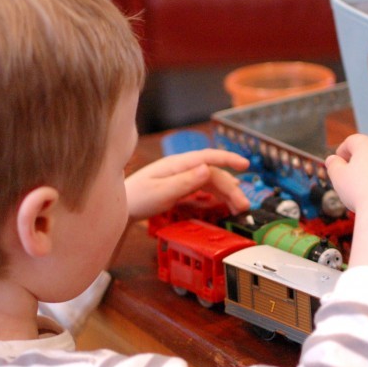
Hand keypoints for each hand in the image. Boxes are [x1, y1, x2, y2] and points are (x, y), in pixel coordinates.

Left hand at [125, 149, 250, 221]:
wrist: (123, 207)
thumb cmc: (137, 198)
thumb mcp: (161, 192)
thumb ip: (185, 181)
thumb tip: (208, 168)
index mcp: (178, 164)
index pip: (208, 157)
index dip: (228, 159)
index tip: (245, 165)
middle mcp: (183, 168)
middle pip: (214, 174)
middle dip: (231, 189)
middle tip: (244, 206)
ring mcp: (183, 178)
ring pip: (212, 183)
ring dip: (227, 194)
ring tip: (239, 209)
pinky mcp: (182, 188)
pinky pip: (204, 191)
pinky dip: (217, 197)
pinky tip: (226, 203)